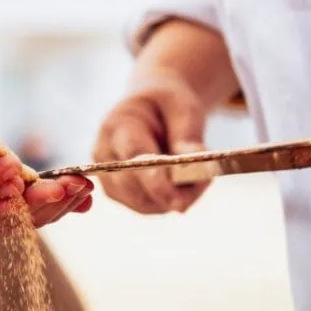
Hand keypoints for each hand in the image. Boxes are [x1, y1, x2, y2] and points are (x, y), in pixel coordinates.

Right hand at [94, 74, 208, 213]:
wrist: (148, 106)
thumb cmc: (166, 104)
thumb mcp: (183, 107)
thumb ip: (188, 135)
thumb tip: (196, 168)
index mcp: (118, 125)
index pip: (132, 156)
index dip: (154, 180)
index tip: (178, 200)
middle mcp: (104, 152)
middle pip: (133, 186)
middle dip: (172, 193)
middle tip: (206, 181)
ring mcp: (106, 173)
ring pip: (139, 202)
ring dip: (173, 199)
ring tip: (199, 180)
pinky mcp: (116, 189)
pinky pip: (144, 206)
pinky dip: (168, 202)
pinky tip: (184, 186)